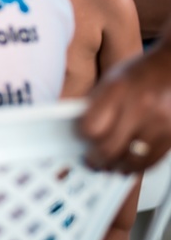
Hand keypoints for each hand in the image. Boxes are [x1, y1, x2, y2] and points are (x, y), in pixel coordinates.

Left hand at [79, 45, 170, 171]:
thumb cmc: (141, 72)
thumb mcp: (112, 79)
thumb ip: (97, 104)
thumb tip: (80, 131)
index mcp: (117, 89)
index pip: (91, 126)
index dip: (82, 137)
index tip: (80, 139)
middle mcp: (140, 106)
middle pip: (109, 148)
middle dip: (96, 159)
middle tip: (91, 160)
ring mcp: (160, 122)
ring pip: (131, 160)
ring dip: (116, 167)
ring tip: (109, 165)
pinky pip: (151, 161)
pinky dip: (136, 167)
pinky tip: (128, 164)